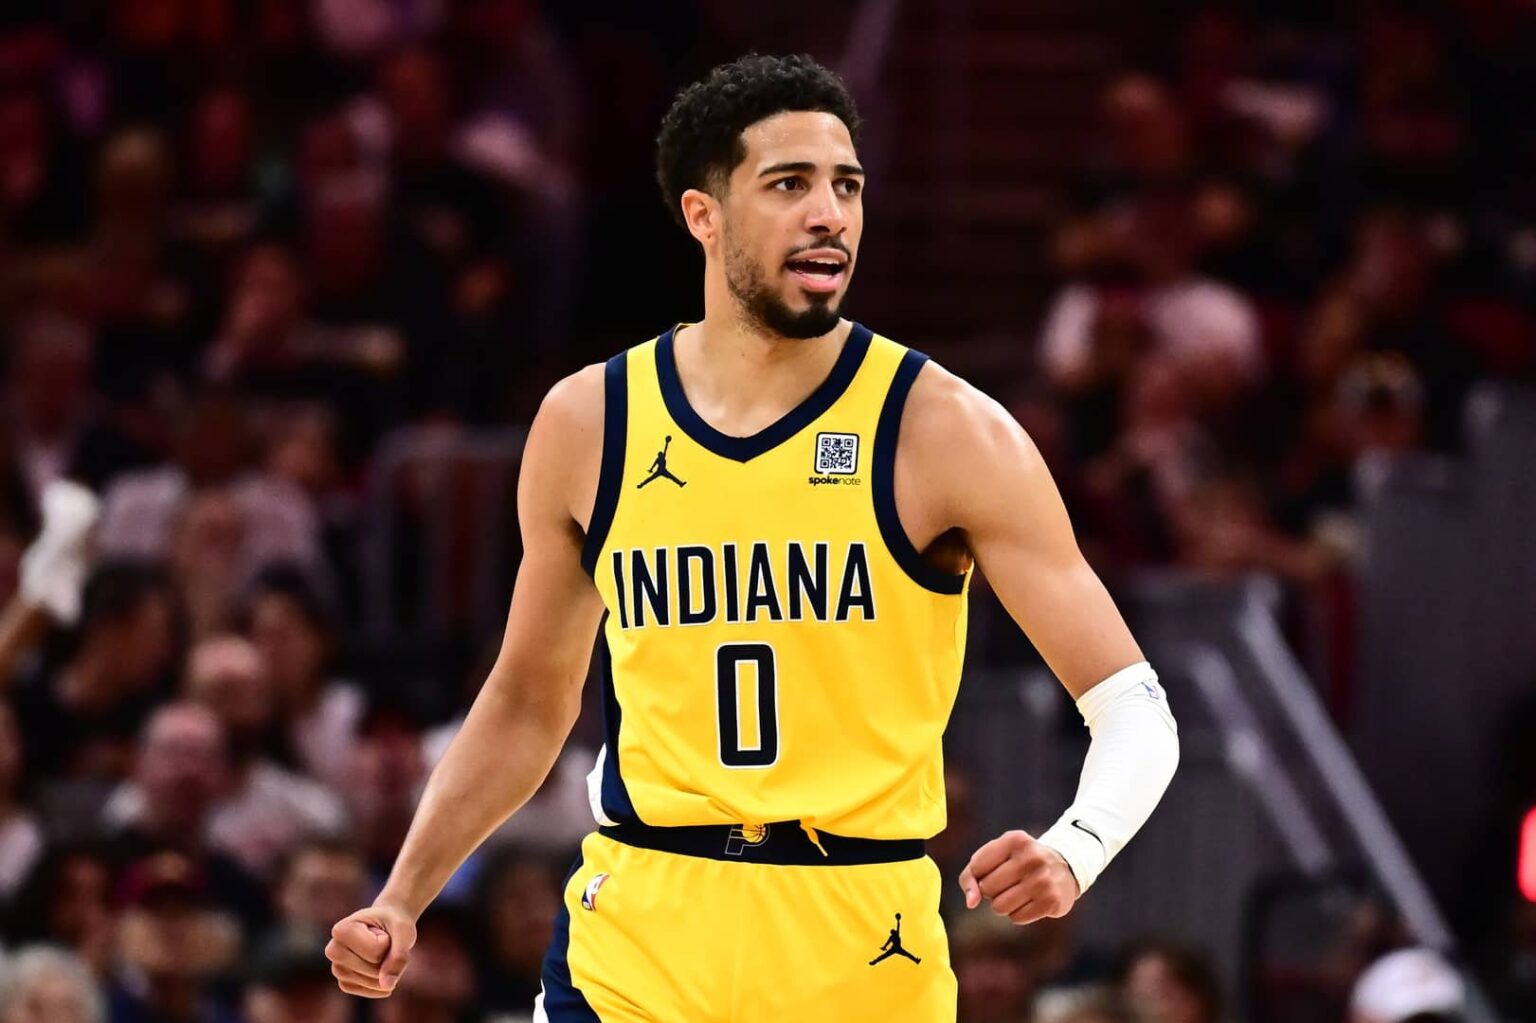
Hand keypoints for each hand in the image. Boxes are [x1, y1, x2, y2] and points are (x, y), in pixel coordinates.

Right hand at [327, 904, 416, 997]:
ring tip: (378, 951)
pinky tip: (379, 966)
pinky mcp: (344, 983)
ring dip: (386, 970)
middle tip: (381, 941)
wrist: (387, 924)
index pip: (376, 950)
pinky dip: (383, 983)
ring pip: (373, 982)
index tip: (380, 930)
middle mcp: (333, 951)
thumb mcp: (403, 931)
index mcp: (341, 930)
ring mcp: (337, 969)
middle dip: (387, 958)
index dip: (387, 942)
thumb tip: (387, 986)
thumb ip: (399, 956)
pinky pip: (370, 991)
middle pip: (373, 969)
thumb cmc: (394, 923)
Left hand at [958, 829, 1079, 924]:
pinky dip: (1018, 914)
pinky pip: (1016, 918)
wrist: (1064, 868)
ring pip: (1000, 907)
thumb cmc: (1019, 862)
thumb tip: (971, 903)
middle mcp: (1031, 857)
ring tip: (1018, 892)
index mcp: (1014, 839)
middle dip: (992, 891)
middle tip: (1009, 882)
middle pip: (987, 889)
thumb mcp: (996, 855)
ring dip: (1003, 904)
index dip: (978, 875)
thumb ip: (972, 875)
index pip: (976, 867)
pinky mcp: (1051, 901)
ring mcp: (1043, 880)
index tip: (992, 870)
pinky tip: (1031, 901)